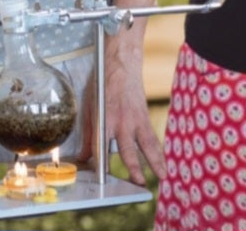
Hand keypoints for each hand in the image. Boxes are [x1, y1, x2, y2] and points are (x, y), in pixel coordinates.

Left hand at [78, 40, 165, 184]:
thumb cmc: (102, 82)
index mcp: (104, 118)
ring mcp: (135, 119)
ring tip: (161, 178)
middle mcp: (121, 121)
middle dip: (132, 168)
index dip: (100, 165)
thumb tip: (83, 157)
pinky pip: (152, 138)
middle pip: (128, 150)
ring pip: (147, 145)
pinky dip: (158, 153)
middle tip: (137, 183)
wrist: (121, 60)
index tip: (100, 182)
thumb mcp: (89, 105)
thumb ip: (87, 133)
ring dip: (154, 163)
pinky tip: (163, 165)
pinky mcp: (144, 116)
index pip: (101, 147)